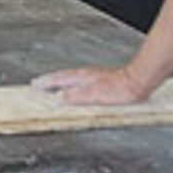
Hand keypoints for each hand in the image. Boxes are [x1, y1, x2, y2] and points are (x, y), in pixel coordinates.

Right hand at [32, 66, 149, 104]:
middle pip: (62, 77)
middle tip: (38, 83)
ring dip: (60, 81)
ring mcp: (93, 76)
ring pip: (71, 78)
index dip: (46, 83)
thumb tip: (59, 97)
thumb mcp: (94, 95)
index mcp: (81, 78)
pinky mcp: (101, 80)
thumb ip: (75, 96)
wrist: (137, 83)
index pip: (58, 80)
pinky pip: (80, 81)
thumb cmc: (119, 90)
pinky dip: (71, 84)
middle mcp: (85, 75)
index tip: (35, 84)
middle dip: (50, 80)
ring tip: (53, 85)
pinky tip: (76, 88)